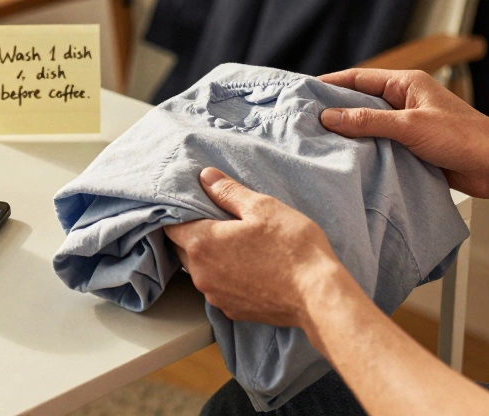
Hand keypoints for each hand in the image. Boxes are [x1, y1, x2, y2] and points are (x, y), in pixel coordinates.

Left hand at [164, 168, 346, 328]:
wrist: (318, 296)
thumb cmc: (292, 247)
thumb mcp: (263, 207)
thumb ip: (228, 192)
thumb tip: (205, 177)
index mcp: (203, 243)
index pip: (170, 226)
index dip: (179, 214)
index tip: (193, 205)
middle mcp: (201, 273)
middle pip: (182, 249)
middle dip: (193, 234)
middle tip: (217, 221)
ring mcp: (215, 296)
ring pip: (199, 270)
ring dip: (209, 257)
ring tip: (236, 244)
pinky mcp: (231, 311)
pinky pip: (218, 288)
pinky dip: (225, 277)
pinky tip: (248, 268)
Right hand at [317, 68, 488, 209]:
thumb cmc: (464, 138)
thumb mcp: (409, 126)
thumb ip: (367, 121)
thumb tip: (329, 117)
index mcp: (406, 83)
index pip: (359, 77)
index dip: (330, 83)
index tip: (304, 91)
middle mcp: (405, 100)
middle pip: (360, 100)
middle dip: (335, 109)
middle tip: (305, 119)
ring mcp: (408, 124)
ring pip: (369, 124)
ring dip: (350, 132)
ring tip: (319, 141)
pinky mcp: (412, 146)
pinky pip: (380, 144)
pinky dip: (364, 149)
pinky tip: (347, 158)